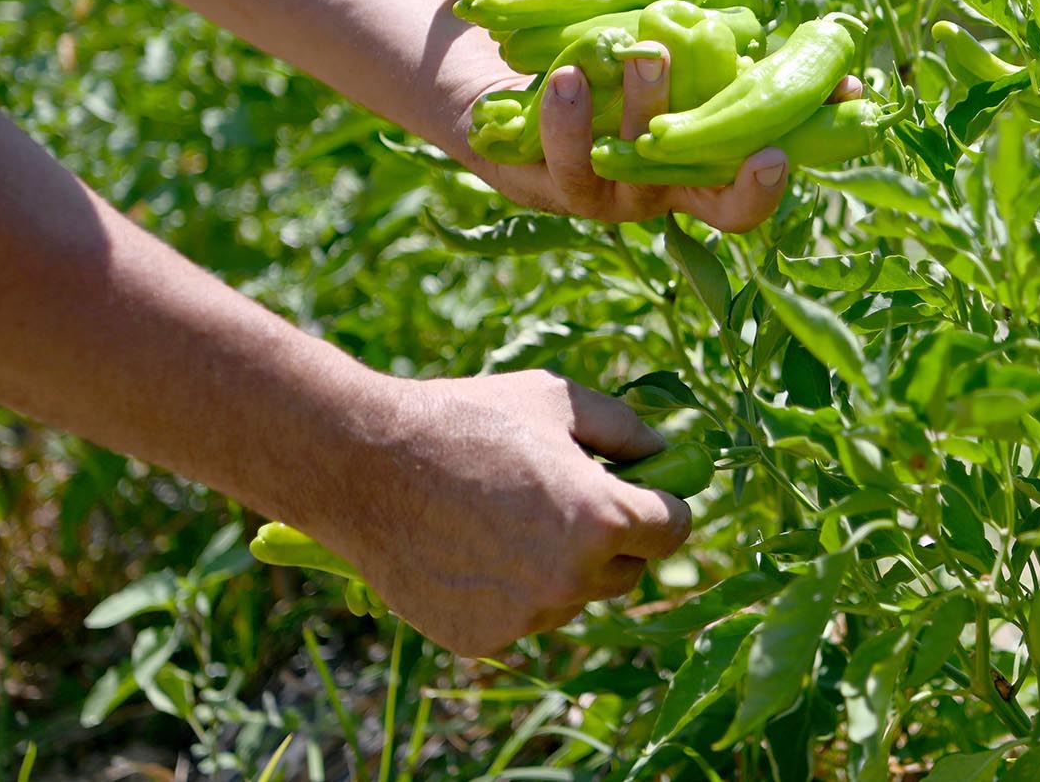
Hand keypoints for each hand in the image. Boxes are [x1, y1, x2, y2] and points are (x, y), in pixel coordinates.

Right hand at [321, 370, 688, 656]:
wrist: (366, 464)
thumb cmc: (467, 419)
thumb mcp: (558, 401)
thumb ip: (628, 431)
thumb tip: (668, 457)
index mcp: (603, 519)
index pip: (674, 529)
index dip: (661, 504)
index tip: (640, 491)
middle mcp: (573, 579)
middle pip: (628, 570)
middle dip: (610, 537)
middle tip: (560, 497)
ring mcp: (528, 617)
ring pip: (574, 596)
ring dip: (560, 566)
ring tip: (504, 515)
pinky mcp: (485, 639)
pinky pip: (524, 616)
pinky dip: (512, 589)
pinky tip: (472, 547)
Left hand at [466, 0, 860, 231]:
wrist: (493, 94)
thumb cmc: (590, 59)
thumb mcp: (645, 21)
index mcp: (711, 151)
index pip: (777, 158)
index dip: (820, 133)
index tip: (848, 93)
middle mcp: (674, 188)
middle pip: (729, 205)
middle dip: (751, 179)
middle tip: (767, 148)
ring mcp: (618, 197)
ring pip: (644, 170)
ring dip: (650, 107)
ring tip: (646, 50)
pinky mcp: (556, 189)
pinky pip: (568, 162)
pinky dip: (571, 117)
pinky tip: (570, 74)